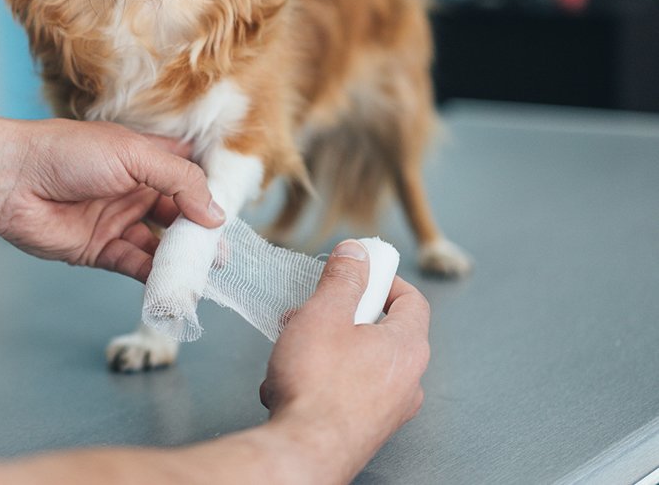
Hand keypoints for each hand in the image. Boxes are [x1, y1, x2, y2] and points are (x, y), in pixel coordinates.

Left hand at [0, 118, 224, 280]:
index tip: (231, 213)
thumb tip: (215, 213)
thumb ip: (180, 181)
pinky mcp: (99, 250)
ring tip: (203, 275)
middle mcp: (134, 189)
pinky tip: (172, 286)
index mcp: (144, 158)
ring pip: (159, 245)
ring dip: (180, 260)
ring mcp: (117, 220)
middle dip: (199, 235)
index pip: (187, 175)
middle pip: (178, 215)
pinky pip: (135, 265)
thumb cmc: (67, 153)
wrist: (10, 181)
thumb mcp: (134, 154)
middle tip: (222, 255)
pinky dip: (154, 278)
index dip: (208, 193)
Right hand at [261, 240, 429, 482]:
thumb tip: (357, 253)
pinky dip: (321, 379)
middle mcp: (407, 380)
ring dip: (325, 348)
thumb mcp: (324, 313)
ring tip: (294, 350)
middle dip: (340, 315)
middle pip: (380, 329)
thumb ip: (343, 279)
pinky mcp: (365, 428)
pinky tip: (292, 382)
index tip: (358, 272)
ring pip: (358, 360)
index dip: (384, 279)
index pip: (412, 299)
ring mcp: (388, 408)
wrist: (303, 450)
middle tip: (312, 312)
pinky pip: (346, 389)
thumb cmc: (316, 386)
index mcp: (407, 347)